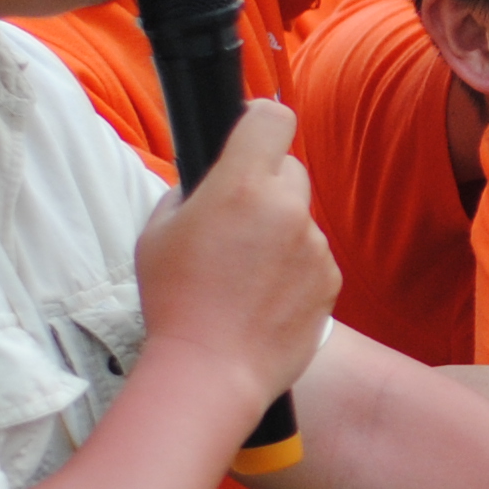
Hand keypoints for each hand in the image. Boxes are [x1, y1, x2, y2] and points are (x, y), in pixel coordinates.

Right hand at [138, 101, 339, 407]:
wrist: (211, 370)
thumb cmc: (175, 302)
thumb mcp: (156, 233)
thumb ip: (187, 193)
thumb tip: (207, 181)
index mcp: (241, 186)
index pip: (274, 119)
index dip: (260, 120)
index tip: (249, 131)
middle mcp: (287, 208)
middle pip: (290, 168)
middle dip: (266, 183)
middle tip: (236, 218)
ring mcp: (315, 245)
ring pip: (301, 217)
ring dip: (280, 230)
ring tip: (244, 272)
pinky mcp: (332, 279)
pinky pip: (313, 255)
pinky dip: (295, 266)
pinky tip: (264, 296)